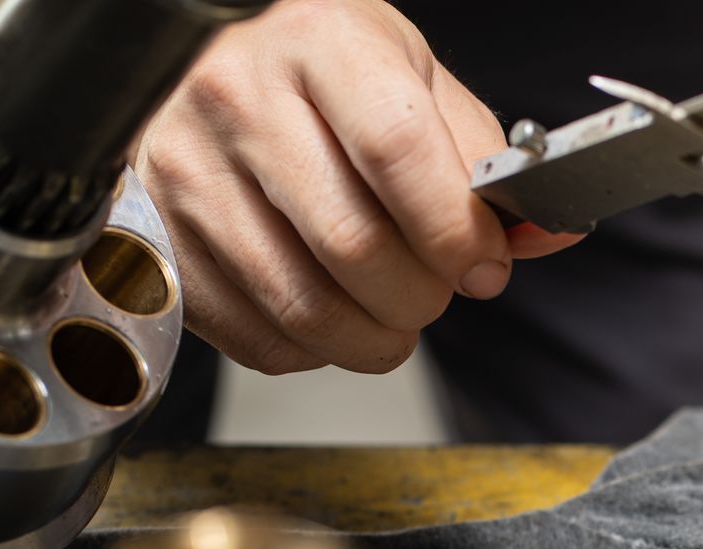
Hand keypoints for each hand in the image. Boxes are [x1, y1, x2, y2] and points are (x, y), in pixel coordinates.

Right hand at [133, 0, 581, 374]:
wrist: (201, 60)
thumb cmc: (316, 67)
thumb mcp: (408, 76)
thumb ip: (479, 158)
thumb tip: (544, 233)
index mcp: (319, 43)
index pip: (397, 150)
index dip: (453, 231)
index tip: (483, 266)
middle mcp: (239, 98)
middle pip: (353, 245)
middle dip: (421, 299)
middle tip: (436, 294)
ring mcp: (186, 168)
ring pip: (302, 305)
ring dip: (372, 340)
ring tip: (392, 318)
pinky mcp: (158, 236)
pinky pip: (252, 334)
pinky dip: (310, 350)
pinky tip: (328, 314)